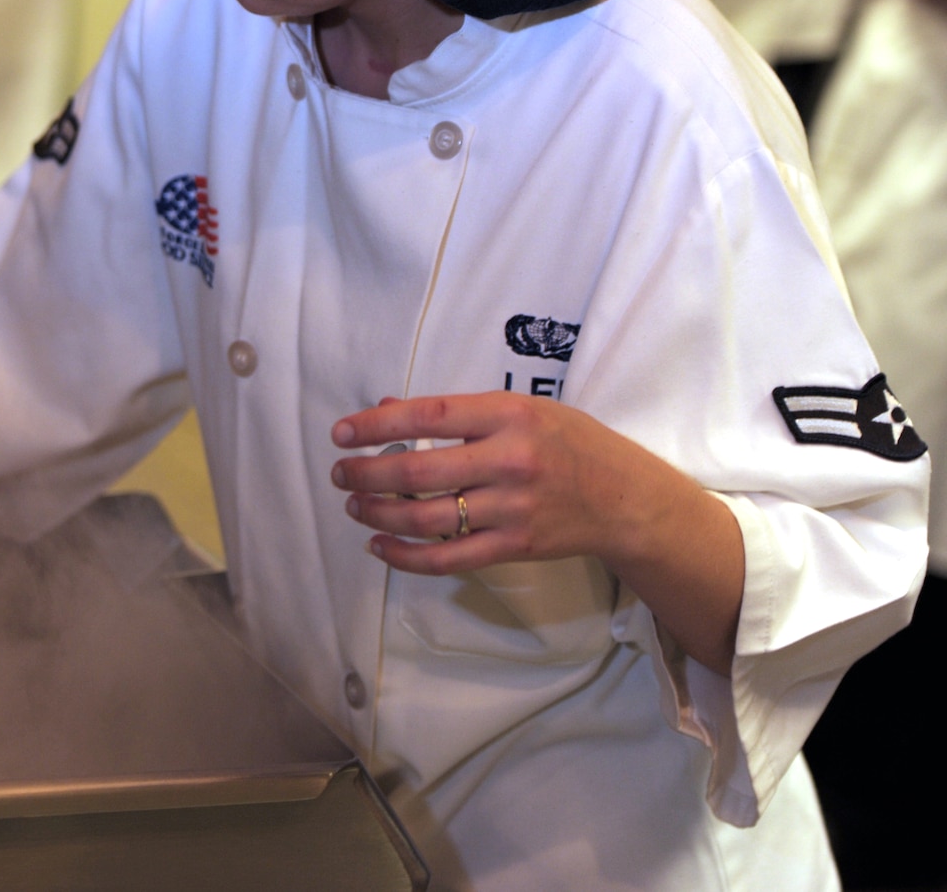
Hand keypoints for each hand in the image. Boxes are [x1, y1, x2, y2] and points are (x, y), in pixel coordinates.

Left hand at [328, 393, 670, 572]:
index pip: (427, 416)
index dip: (376, 425)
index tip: (341, 433)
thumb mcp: (520, 409)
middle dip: (366, 474)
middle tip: (340, 474)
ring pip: (426, 518)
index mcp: (508, 415)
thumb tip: (385, 408)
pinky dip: (405, 557)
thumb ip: (454, 412)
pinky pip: (447, 558)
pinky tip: (380, 547)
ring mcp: (512, 508)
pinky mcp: (514, 547)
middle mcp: (509, 460)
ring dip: (378, 514)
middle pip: (418, 472)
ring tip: (354, 506)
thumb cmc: (569, 443)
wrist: (627, 498)